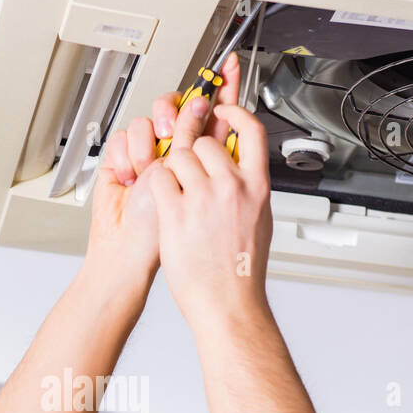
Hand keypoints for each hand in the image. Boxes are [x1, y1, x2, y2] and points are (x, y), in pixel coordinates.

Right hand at [85, 52, 249, 287]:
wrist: (136, 256)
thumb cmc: (179, 237)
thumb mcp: (198, 183)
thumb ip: (199, 141)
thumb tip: (204, 105)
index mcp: (209, 159)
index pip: (218, 114)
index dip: (224, 87)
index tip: (229, 64)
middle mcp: (180, 153)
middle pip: (177, 107)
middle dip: (172, 117)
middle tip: (170, 133)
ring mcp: (152, 158)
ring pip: (148, 122)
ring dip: (146, 147)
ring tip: (147, 173)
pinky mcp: (125, 162)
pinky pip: (123, 138)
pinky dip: (125, 157)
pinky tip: (131, 179)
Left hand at [142, 52, 273, 326]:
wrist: (228, 305)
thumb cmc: (239, 272)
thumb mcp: (258, 221)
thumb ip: (248, 189)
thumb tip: (239, 168)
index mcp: (257, 187)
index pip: (250, 128)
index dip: (231, 110)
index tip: (219, 107)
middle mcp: (232, 187)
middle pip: (203, 141)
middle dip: (188, 151)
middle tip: (184, 172)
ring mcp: (204, 198)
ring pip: (176, 155)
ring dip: (169, 170)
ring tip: (176, 196)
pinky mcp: (176, 212)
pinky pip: (158, 177)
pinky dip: (154, 186)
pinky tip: (163, 203)